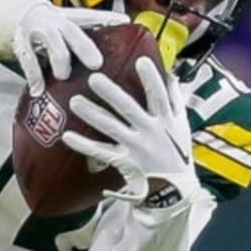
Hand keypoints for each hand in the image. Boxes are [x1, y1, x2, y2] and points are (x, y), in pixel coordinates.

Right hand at [14, 3, 127, 96]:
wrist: (23, 17)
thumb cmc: (58, 29)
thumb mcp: (74, 26)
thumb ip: (96, 33)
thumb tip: (126, 35)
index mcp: (73, 19)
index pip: (93, 17)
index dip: (108, 19)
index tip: (123, 21)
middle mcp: (57, 23)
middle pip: (72, 32)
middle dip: (84, 47)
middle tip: (96, 64)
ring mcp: (39, 32)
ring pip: (51, 43)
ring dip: (59, 60)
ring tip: (63, 75)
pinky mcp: (22, 44)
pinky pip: (28, 60)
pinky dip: (33, 77)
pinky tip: (38, 90)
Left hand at [63, 56, 199, 208]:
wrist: (176, 189)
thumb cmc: (178, 154)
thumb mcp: (182, 125)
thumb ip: (175, 100)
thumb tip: (171, 76)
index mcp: (166, 121)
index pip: (159, 96)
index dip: (151, 79)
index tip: (140, 61)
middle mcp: (151, 132)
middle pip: (129, 109)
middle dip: (112, 94)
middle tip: (94, 78)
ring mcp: (137, 147)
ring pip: (111, 128)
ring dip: (93, 114)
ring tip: (75, 101)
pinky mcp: (125, 161)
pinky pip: (101, 152)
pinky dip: (84, 145)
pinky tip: (68, 136)